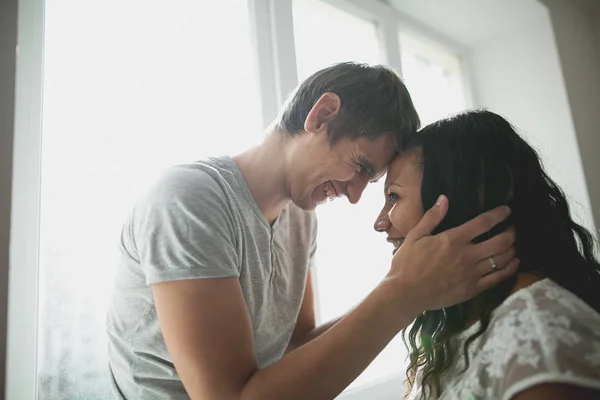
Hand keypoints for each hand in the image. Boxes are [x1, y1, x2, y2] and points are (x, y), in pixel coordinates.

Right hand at [387, 195, 518, 310]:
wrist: (405, 293)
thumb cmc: (407, 263)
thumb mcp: (415, 236)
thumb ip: (432, 217)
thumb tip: (444, 199)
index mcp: (453, 239)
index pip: (483, 223)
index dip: (499, 215)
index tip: (506, 211)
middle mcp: (467, 255)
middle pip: (500, 241)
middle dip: (511, 232)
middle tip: (512, 228)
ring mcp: (471, 273)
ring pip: (502, 259)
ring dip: (512, 249)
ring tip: (513, 244)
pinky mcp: (472, 289)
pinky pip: (498, 278)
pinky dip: (510, 269)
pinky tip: (514, 263)